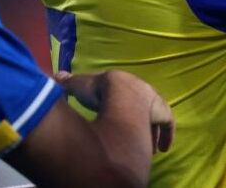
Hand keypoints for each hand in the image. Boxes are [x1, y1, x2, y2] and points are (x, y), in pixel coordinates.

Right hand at [55, 70, 173, 152]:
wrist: (118, 96)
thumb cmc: (99, 92)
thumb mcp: (82, 87)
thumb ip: (71, 83)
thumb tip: (58, 76)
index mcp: (127, 84)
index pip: (129, 94)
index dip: (125, 106)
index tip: (120, 116)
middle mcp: (143, 90)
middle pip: (145, 107)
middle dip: (141, 120)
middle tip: (135, 134)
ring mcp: (154, 102)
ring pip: (156, 118)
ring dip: (152, 131)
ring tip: (147, 147)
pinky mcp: (163, 114)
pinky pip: (168, 125)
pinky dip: (166, 136)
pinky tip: (162, 150)